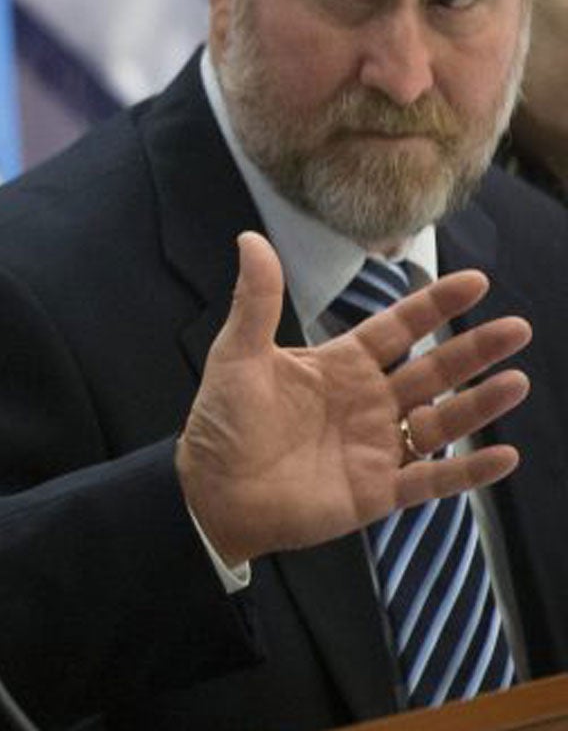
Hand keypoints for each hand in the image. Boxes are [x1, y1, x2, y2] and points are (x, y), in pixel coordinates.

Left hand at [177, 232, 530, 568]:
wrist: (211, 492)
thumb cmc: (222, 421)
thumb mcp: (237, 355)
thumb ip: (255, 302)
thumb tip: (249, 238)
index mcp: (339, 366)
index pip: (397, 328)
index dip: (434, 306)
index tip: (475, 282)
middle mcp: (367, 403)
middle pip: (432, 370)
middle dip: (474, 350)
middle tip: (519, 328)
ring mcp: (377, 446)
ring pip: (442, 422)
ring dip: (480, 405)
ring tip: (517, 382)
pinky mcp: (379, 491)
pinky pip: (434, 479)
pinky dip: (469, 471)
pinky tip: (505, 456)